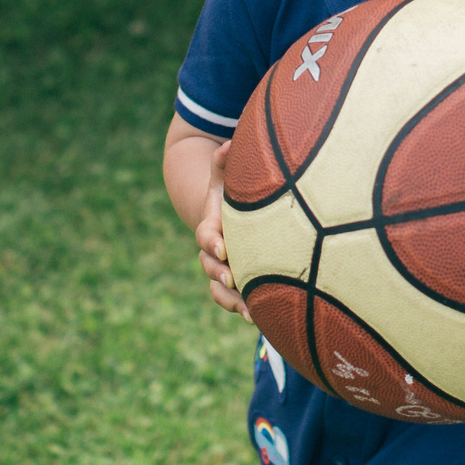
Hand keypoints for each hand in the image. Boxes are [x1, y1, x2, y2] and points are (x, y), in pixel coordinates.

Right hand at [195, 142, 250, 317]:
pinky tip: (259, 319)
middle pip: (210, 266)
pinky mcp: (236, 282)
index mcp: (211, 226)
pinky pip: (233, 299)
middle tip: (234, 278)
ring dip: (231, 299)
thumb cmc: (231, 193)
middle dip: (220, 273)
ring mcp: (224, 269)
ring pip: (220, 288)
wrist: (229, 215)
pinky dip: (242, 308)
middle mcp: (214, 252)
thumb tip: (227, 144)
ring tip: (248, 311)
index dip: (212, 242)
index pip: (206, 235)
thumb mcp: (226, 176)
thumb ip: (224, 162)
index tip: (223, 246)